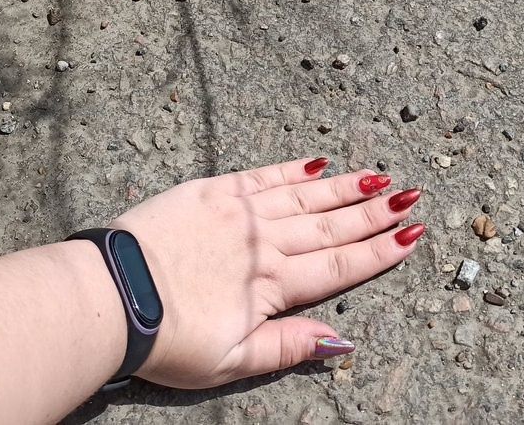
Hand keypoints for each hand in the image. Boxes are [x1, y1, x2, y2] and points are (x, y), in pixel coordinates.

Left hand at [112, 158, 424, 388]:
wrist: (111, 296)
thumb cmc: (167, 338)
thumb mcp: (232, 361)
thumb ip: (289, 347)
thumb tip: (343, 341)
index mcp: (273, 286)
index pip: (340, 267)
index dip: (379, 251)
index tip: (412, 235)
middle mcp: (264, 242)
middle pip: (331, 227)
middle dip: (374, 213)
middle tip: (411, 196)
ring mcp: (239, 212)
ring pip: (304, 197)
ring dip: (344, 188)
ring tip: (379, 176)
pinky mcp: (211, 191)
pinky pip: (262, 176)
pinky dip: (292, 169)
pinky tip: (317, 162)